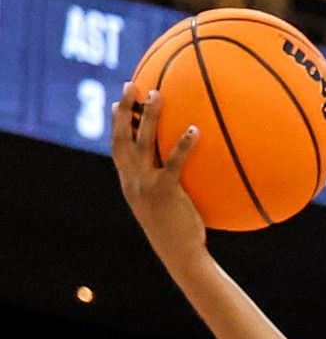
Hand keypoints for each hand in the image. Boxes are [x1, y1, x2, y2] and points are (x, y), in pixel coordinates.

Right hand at [110, 83, 204, 261]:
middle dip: (124, 109)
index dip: (117, 123)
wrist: (179, 254)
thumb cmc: (179, 231)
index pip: (117, 147)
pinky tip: (195, 129)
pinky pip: (174, 162)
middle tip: (131, 84)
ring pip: (142, 143)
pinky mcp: (164, 192)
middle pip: (122, 137)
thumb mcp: (167, 205)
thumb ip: (169, 184)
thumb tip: (188, 169)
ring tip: (158, 94)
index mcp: (129, 182)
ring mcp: (145, 185)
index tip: (120, 101)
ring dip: (148, 117)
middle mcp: (131, 180)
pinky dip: (183, 145)